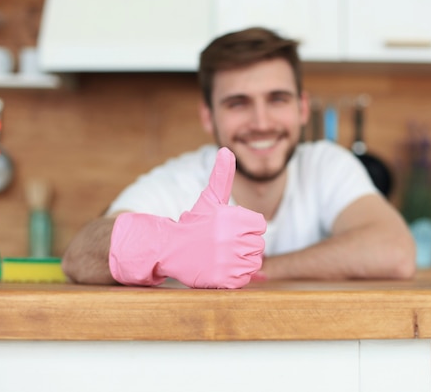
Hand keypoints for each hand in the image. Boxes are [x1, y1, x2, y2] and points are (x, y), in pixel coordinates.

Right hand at [109, 147, 265, 287]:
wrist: (170, 249)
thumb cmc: (194, 223)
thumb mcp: (209, 199)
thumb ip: (222, 176)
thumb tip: (227, 150)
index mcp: (232, 218)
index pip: (260, 225)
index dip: (247, 227)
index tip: (229, 229)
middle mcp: (231, 239)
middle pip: (258, 245)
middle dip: (244, 245)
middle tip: (222, 244)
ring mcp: (227, 261)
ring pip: (254, 263)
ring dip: (241, 262)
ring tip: (221, 255)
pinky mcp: (223, 280)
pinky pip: (244, 280)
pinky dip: (234, 277)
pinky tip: (220, 268)